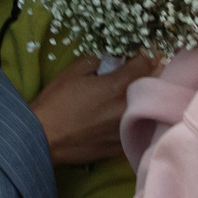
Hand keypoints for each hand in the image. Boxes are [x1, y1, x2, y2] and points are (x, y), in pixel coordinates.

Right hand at [29, 53, 162, 166]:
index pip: (148, 62)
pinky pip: (138, 128)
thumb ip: (101, 59)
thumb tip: (119, 55)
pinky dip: (138, 119)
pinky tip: (127, 116)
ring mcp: (128, 130)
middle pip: (155, 85)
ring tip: (139, 92)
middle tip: (149, 67)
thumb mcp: (75, 70)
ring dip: (147, 98)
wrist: (43, 139)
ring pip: (149, 108)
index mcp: (118, 86)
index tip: (149, 50)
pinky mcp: (123, 147)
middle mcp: (129, 108)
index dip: (149, 53)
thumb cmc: (56, 102)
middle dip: (153, 74)